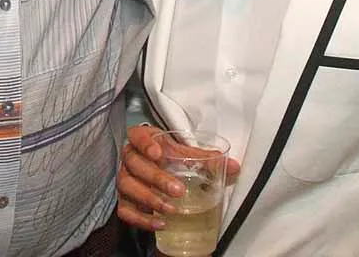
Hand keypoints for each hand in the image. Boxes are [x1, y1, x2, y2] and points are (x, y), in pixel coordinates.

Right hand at [117, 125, 239, 232]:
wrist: (156, 170)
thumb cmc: (170, 157)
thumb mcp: (186, 154)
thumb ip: (207, 159)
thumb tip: (234, 166)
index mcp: (143, 139)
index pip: (136, 135)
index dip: (144, 143)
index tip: (159, 153)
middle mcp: (130, 158)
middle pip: (135, 164)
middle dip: (156, 178)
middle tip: (178, 190)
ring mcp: (124, 179)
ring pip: (127, 187)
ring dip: (149, 199)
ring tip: (171, 209)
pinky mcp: (124, 200)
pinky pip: (126, 210)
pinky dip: (141, 219)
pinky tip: (160, 223)